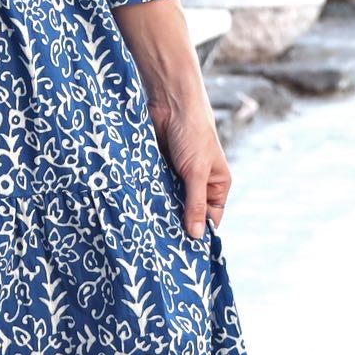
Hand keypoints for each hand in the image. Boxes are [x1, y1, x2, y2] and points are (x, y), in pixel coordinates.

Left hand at [148, 100, 230, 239]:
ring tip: (147, 231)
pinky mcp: (159, 167)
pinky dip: (148, 195)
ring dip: (160, 209)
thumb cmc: (193, 133)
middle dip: (176, 223)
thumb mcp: (197, 172)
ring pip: (169, 201)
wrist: (171, 102)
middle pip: (187, 211)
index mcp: (217, 185)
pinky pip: (154, 188)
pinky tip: (137, 209)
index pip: (210, 217)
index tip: (183, 253)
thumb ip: (195, 203)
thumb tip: (196, 235)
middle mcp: (199, 182)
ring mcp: (177, 175)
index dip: (198, 233)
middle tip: (161, 247)